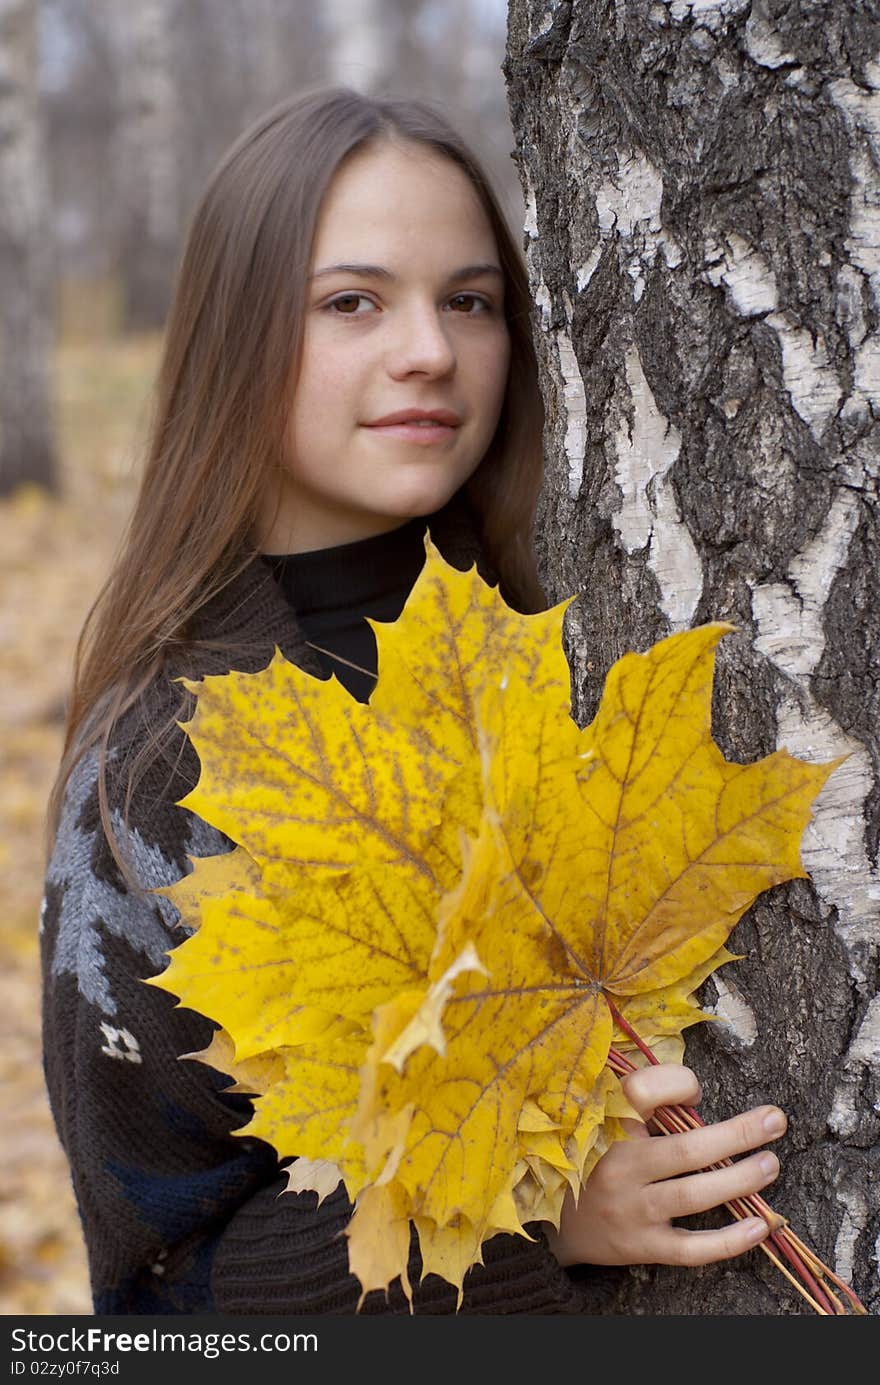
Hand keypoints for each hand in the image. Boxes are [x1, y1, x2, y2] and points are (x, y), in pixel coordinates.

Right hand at [545, 1062, 786, 1267]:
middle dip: (739, 1134)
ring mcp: (632, 1210)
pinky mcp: (642, 1246)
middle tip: (777, 1121)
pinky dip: (729, 1240)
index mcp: (607, 1125)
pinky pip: (690, 1249)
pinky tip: (761, 1226)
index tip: (696, 1092)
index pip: (645, 1092)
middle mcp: (619, 1165)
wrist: (555, 1221)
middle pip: (686, 1148)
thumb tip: (696, 1096)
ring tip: (770, 1165)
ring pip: (694, 1195)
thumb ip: (641, 1101)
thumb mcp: (602, 1118)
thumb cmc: (592, 1156)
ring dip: (741, 1179)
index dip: (679, 1084)